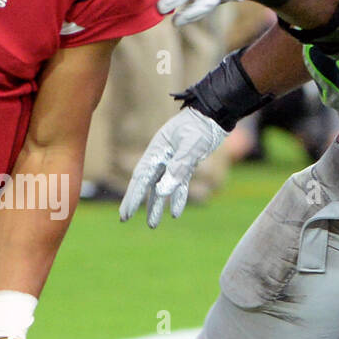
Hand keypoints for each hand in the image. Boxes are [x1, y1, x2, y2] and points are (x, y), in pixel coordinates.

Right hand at [120, 106, 226, 227]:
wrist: (214, 113)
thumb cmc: (200, 126)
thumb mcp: (190, 146)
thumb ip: (178, 169)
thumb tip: (162, 192)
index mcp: (156, 151)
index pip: (141, 178)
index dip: (132, 196)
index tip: (126, 213)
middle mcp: (161, 157)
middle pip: (146, 184)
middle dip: (136, 201)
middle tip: (124, 218)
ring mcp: (173, 161)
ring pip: (161, 187)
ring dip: (157, 205)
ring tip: (153, 224)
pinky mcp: (185, 163)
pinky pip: (178, 184)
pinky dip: (176, 198)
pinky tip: (175, 213)